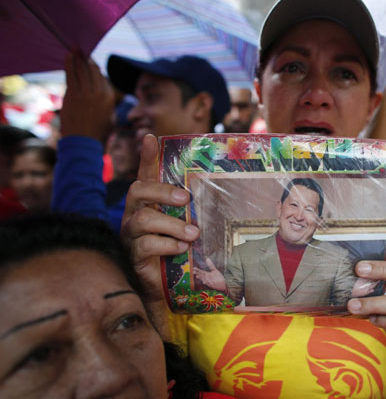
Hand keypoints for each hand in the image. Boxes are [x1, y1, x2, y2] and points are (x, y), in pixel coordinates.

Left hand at [61, 52, 114, 140]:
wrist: (84, 141)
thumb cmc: (96, 132)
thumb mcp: (108, 117)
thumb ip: (106, 104)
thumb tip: (105, 97)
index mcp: (110, 97)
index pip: (101, 77)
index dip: (94, 69)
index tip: (88, 62)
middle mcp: (100, 92)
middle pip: (93, 70)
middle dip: (87, 59)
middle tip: (81, 51)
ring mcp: (87, 93)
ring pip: (82, 69)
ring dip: (78, 58)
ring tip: (75, 49)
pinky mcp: (74, 94)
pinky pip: (71, 74)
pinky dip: (69, 63)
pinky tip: (68, 55)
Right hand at [120, 134, 199, 304]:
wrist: (166, 287)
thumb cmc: (178, 251)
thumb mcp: (186, 227)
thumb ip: (192, 213)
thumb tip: (216, 198)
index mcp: (149, 204)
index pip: (145, 175)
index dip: (146, 157)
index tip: (150, 137)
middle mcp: (135, 214)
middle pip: (137, 191)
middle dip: (162, 192)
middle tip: (186, 200)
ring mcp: (131, 235)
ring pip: (143, 219)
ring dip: (172, 225)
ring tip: (193, 234)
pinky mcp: (133, 255)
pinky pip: (146, 244)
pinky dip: (167, 245)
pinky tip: (181, 249)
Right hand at [194, 258, 226, 291]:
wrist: (223, 284)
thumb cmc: (218, 277)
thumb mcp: (214, 270)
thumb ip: (211, 265)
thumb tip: (207, 259)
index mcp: (207, 274)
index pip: (201, 272)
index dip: (197, 270)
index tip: (194, 268)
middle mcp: (207, 278)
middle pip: (201, 275)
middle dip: (197, 274)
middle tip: (193, 272)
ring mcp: (209, 282)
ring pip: (203, 280)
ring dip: (200, 278)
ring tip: (197, 276)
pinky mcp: (211, 285)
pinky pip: (208, 284)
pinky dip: (206, 283)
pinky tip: (204, 282)